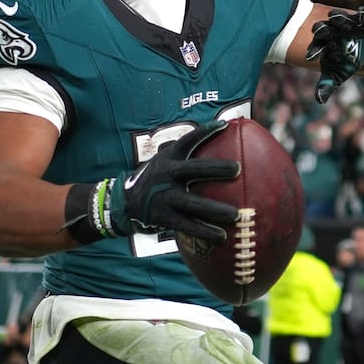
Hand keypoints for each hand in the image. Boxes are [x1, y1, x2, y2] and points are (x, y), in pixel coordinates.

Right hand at [109, 121, 239, 240]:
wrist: (126, 202)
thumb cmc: (156, 177)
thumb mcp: (163, 160)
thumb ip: (182, 150)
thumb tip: (216, 132)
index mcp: (168, 158)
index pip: (187, 141)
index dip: (204, 132)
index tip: (223, 125)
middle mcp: (166, 175)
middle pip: (193, 170)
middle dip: (215, 168)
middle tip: (237, 168)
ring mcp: (164, 197)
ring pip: (193, 203)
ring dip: (215, 209)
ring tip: (235, 214)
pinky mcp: (164, 218)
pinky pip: (188, 226)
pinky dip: (205, 232)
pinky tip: (222, 237)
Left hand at [306, 7, 363, 103]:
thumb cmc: (348, 60)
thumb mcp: (338, 74)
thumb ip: (327, 85)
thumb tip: (319, 100)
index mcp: (324, 42)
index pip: (316, 46)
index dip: (314, 50)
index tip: (310, 57)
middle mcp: (333, 29)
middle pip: (324, 28)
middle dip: (321, 28)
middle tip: (318, 29)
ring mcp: (348, 22)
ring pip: (340, 17)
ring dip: (338, 16)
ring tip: (335, 16)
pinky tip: (363, 13)